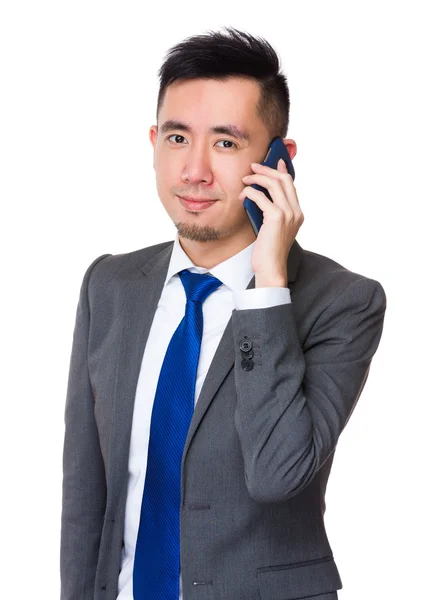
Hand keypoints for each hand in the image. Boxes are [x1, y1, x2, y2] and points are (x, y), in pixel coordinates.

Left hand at [239, 158, 303, 286]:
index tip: (274, 162)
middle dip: (267, 170)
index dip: (282, 171)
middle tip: (253, 167)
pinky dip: (250, 192)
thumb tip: (262, 196)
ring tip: (246, 179)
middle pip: (283, 179)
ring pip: (273, 184)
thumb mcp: (274, 229)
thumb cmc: (269, 251)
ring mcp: (287, 214)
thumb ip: (273, 212)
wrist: (271, 268)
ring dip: (257, 178)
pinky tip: (242, 196)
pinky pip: (261, 197)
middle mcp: (295, 212)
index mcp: (298, 213)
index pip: (291, 185)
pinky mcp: (276, 217)